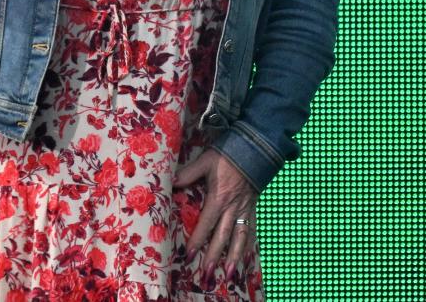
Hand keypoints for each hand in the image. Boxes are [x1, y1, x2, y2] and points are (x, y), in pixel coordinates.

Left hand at [173, 148, 258, 282]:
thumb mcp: (206, 161)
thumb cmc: (227, 155)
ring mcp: (244, 209)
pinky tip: (244, 259)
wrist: (255, 149)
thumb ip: (188, 173)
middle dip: (214, 257)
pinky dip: (247, 246)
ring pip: (240, 238)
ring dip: (234, 258)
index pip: (206, 223)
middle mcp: (233, 207)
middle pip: (223, 236)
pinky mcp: (252, 209)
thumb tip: (170, 183)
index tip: (189, 255)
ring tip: (229, 275)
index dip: (198, 240)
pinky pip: (251, 230)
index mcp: (220, 197)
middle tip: (206, 274)